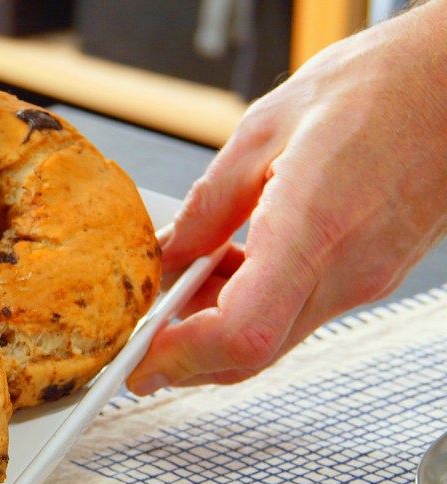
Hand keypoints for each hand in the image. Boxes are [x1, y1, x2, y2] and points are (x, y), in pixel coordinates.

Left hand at [127, 1, 446, 395]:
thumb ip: (209, 202)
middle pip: (251, 353)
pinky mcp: (371, 277)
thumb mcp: (265, 127)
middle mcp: (346, 269)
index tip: (140, 356)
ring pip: (272, 339)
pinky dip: (250, 307)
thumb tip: (170, 252)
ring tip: (184, 278)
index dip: (181, 357)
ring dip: (214, 327)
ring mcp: (364, 279)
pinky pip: (297, 314)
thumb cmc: (381, 88)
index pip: (242, 332)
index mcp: (314, 226)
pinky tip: (228, 269)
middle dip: (185, 353)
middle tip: (144, 329)